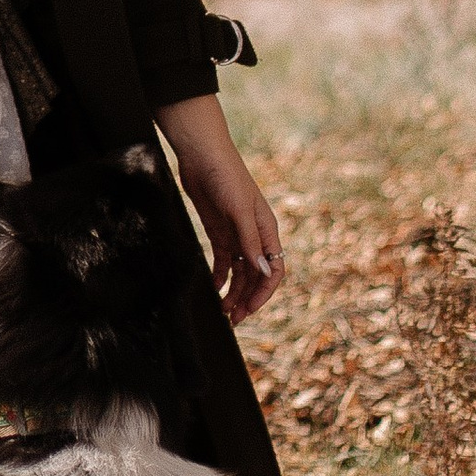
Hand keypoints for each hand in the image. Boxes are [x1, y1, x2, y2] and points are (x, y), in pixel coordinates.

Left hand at [153, 91, 285, 323]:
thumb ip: (250, 242)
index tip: (249, 310)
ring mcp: (237, 234)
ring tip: (223, 311)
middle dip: (247, 299)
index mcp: (267, 231)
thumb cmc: (226, 177)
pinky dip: (220, 276)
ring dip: (233, 292)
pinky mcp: (219, 230)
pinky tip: (214, 288)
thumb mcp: (239, 211)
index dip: (263, 293)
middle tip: (233, 319)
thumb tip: (263, 272)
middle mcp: (255, 235)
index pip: (274, 271)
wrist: (202, 155)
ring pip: (240, 271)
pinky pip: (224, 260)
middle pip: (256, 276)